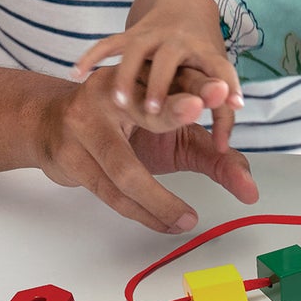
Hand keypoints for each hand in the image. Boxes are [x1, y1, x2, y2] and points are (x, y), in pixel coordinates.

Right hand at [36, 65, 257, 233]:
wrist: (50, 123)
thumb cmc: (122, 127)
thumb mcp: (172, 135)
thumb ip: (214, 157)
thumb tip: (251, 191)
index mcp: (143, 78)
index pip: (177, 80)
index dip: (199, 85)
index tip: (220, 91)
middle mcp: (113, 91)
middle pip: (148, 109)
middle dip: (173, 112)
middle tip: (198, 109)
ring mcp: (85, 121)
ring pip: (126, 168)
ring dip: (158, 199)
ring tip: (187, 219)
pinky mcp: (68, 154)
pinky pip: (109, 190)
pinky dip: (140, 211)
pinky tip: (164, 222)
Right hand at [72, 0, 240, 129]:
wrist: (184, 6)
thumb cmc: (200, 59)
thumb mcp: (216, 82)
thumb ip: (223, 116)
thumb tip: (227, 153)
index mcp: (206, 53)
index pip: (218, 68)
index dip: (225, 87)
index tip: (230, 105)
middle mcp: (179, 41)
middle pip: (169, 59)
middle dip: (161, 85)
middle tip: (152, 112)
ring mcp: (152, 35)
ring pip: (136, 50)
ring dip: (127, 74)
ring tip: (120, 101)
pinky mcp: (130, 34)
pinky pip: (109, 43)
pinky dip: (93, 56)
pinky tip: (78, 73)